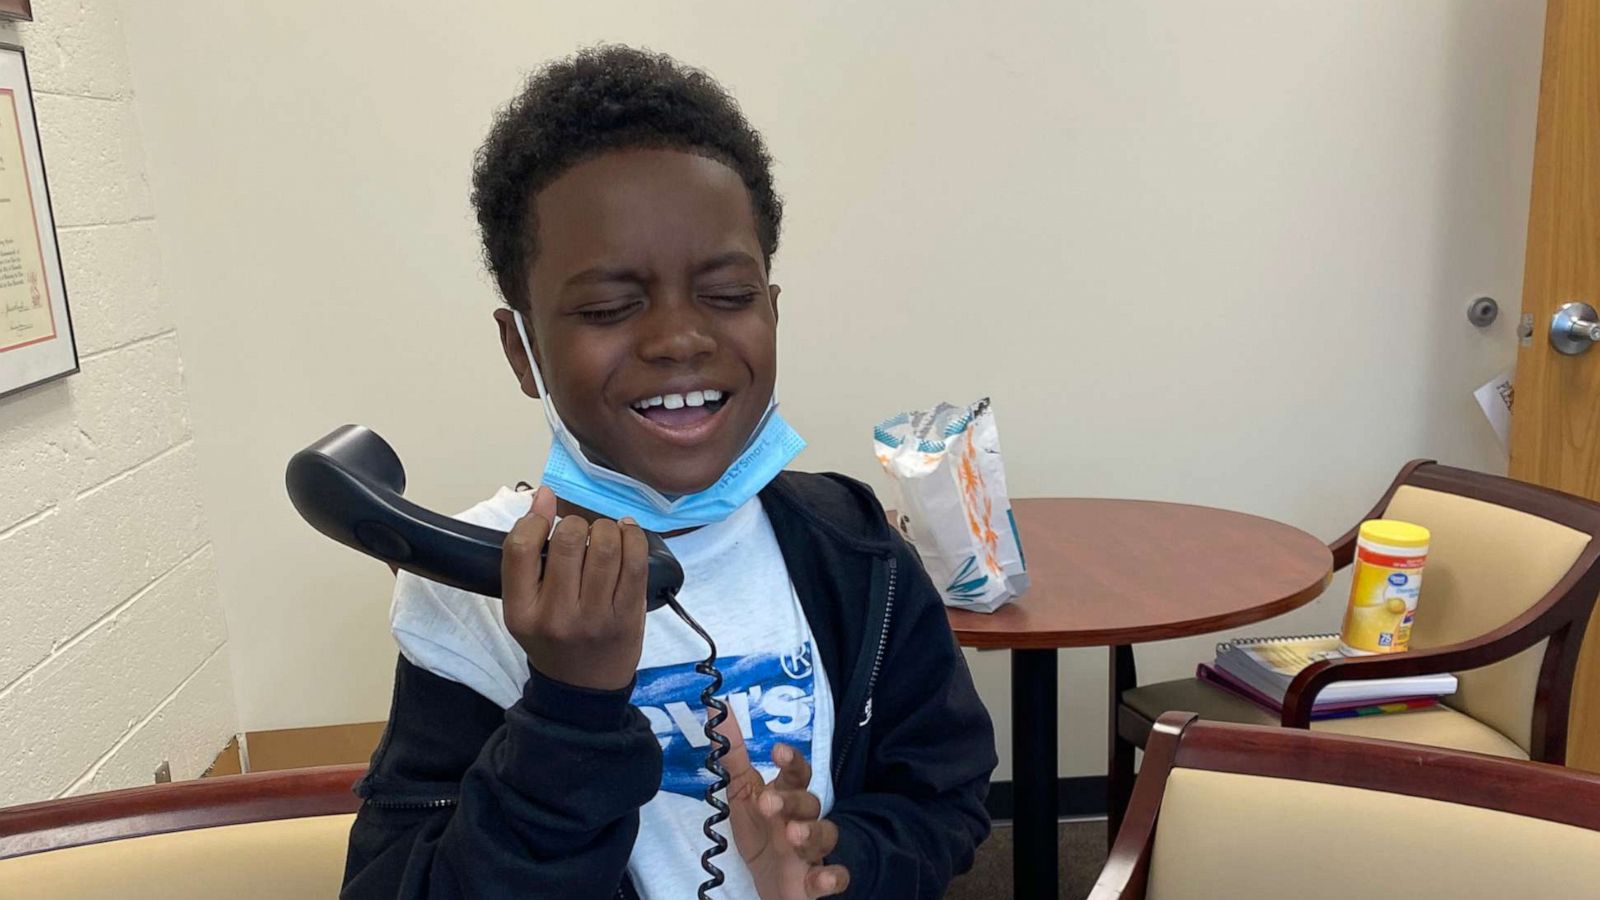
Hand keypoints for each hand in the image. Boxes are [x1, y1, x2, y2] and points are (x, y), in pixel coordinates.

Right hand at [502, 486, 648, 690]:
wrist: (583, 688)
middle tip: (579, 531)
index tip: (544, 513)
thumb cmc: (551, 638)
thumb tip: (543, 494)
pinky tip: (627, 533)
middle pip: (569, 541)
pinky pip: (635, 563)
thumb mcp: (524, 607)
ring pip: (605, 547)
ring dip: (605, 528)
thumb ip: (527, 556)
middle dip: (575, 523)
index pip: (520, 548)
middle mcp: (557, 616)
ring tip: (604, 532)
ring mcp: (596, 617)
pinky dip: (633, 537)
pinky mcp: (628, 616)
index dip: (534, 519)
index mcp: (522, 612)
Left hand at [718, 711, 849, 898]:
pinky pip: (836, 877)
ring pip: (825, 835)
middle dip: (792, 800)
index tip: (778, 751)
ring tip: (793, 836)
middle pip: (809, 802)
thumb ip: (730, 755)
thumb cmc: (761, 832)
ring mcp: (814, 851)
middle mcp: (805, 819)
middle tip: (768, 802)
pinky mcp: (817, 882)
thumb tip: (715, 707)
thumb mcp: (740, 795)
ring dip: (812, 834)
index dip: (792, 761)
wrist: (772, 884)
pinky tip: (821, 878)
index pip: (797, 773)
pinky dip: (832, 878)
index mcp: (788, 796)